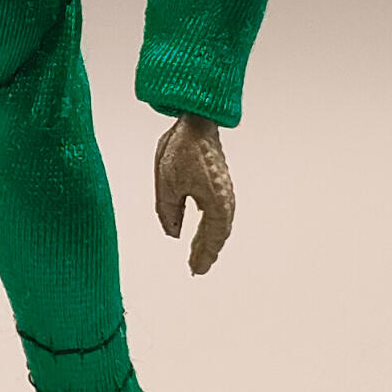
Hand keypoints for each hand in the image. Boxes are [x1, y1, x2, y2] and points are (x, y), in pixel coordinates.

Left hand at [154, 114, 234, 274]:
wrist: (197, 121)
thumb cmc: (182, 149)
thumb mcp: (166, 184)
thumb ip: (168, 213)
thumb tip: (173, 234)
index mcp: (214, 202)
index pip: (211, 237)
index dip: (204, 255)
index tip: (195, 270)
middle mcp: (225, 199)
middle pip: (219, 234)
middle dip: (208, 252)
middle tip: (197, 269)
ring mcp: (225, 191)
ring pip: (221, 224)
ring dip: (211, 241)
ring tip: (200, 255)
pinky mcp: (221, 183)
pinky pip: (219, 212)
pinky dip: (212, 226)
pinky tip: (204, 231)